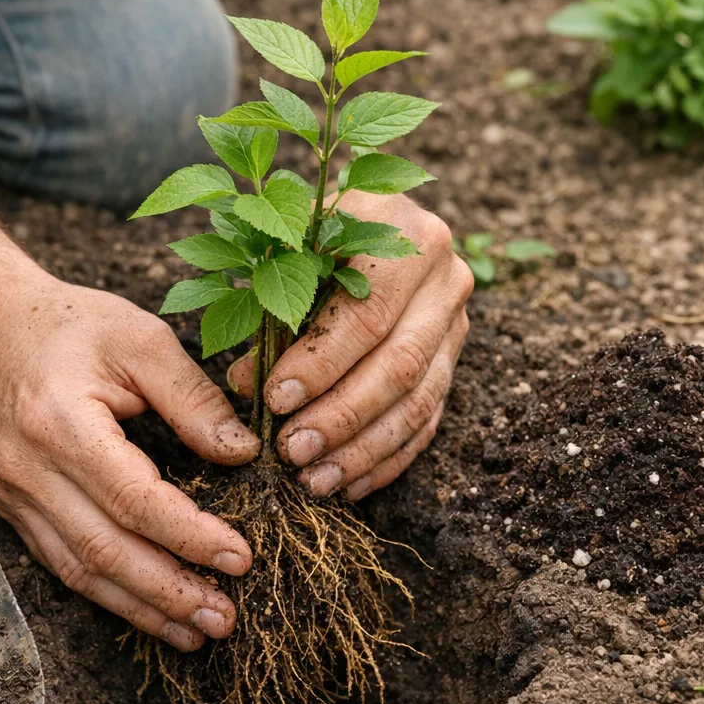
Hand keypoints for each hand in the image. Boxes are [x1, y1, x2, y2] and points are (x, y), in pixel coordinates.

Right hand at [0, 277, 260, 651]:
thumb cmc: (69, 327)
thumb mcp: (141, 340)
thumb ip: (193, 399)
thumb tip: (241, 454)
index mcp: (63, 424)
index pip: (135, 500)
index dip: (190, 537)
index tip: (239, 559)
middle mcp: (30, 470)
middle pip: (106, 551)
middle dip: (170, 592)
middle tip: (224, 619)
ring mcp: (14, 496)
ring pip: (80, 571)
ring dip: (141, 609)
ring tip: (195, 632)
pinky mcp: (12, 509)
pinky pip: (61, 564)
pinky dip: (107, 595)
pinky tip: (148, 611)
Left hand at [229, 191, 471, 499]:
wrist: (375, 218)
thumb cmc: (314, 237)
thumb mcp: (287, 256)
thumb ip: (269, 315)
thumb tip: (247, 386)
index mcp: (403, 235)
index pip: (366, 314)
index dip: (320, 365)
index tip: (274, 400)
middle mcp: (444, 278)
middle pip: (399, 364)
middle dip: (342, 417)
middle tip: (293, 452)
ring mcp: (456, 322)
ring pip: (419, 400)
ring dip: (364, 450)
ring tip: (316, 480)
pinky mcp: (454, 360)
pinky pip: (428, 420)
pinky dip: (388, 459)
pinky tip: (350, 485)